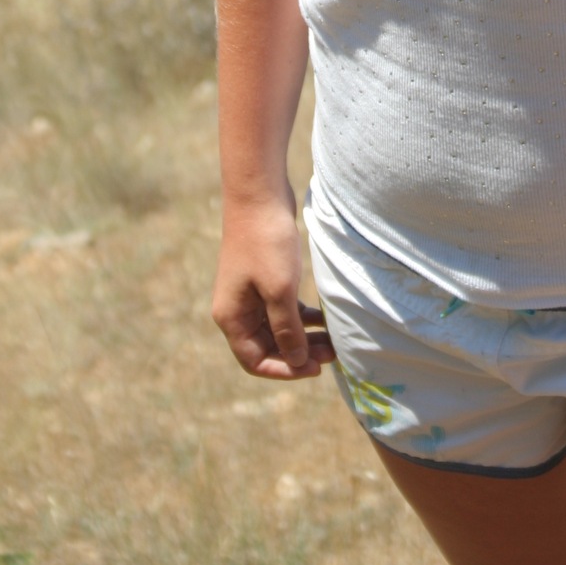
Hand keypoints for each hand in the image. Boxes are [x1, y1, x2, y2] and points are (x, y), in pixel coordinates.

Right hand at [212, 200, 335, 380]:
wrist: (259, 194)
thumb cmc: (267, 243)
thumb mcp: (280, 291)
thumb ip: (287, 330)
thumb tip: (297, 362)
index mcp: (231, 318)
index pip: (255, 360)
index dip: (285, 369)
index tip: (315, 368)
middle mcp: (236, 309)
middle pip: (267, 346)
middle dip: (298, 353)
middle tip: (333, 354)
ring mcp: (249, 293)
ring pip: (277, 328)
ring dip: (303, 336)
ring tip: (334, 341)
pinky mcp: (263, 278)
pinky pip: (282, 308)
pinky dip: (302, 316)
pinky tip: (324, 318)